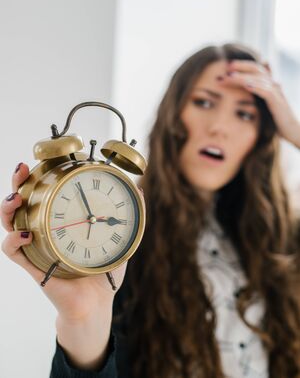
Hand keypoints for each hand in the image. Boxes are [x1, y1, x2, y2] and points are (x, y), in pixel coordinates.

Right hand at [0, 163, 126, 321]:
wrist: (96, 304)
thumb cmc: (104, 270)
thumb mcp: (119, 239)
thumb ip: (130, 217)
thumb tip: (140, 190)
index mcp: (62, 220)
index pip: (45, 192)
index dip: (41, 175)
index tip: (45, 161)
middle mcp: (44, 230)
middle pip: (23, 202)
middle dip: (18, 183)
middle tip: (22, 170)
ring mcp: (35, 247)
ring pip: (10, 223)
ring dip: (7, 208)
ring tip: (16, 199)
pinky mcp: (33, 265)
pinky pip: (13, 251)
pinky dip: (13, 240)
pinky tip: (26, 234)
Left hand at [221, 60, 299, 147]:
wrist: (293, 131)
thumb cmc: (276, 120)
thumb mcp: (263, 107)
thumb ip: (254, 98)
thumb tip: (243, 91)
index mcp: (269, 85)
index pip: (255, 70)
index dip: (242, 66)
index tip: (227, 66)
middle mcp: (273, 85)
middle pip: (257, 69)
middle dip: (241, 66)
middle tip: (227, 66)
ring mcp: (276, 93)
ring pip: (259, 79)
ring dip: (244, 77)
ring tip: (231, 76)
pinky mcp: (278, 102)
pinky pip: (267, 92)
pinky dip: (256, 87)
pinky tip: (246, 86)